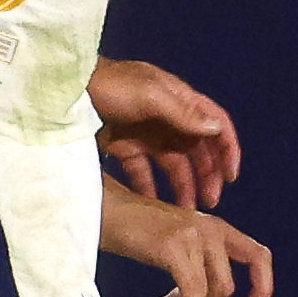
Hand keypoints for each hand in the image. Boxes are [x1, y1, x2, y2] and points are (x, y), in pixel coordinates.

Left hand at [92, 57, 241, 205]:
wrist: (67, 89)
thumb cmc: (112, 85)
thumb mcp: (150, 95)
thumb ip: (182, 114)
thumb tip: (215, 129)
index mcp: (179, 101)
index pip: (214, 124)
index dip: (227, 149)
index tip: (230, 176)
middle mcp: (167, 117)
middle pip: (197, 149)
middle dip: (208, 174)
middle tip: (211, 202)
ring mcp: (146, 134)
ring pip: (173, 164)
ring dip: (184, 186)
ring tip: (187, 211)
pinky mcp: (124, 147)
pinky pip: (143, 172)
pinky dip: (151, 189)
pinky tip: (154, 207)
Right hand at [138, 206, 271, 296]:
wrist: (102, 210)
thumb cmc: (131, 229)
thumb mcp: (177, 239)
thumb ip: (197, 259)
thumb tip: (209, 293)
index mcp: (216, 226)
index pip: (259, 256)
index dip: (263, 285)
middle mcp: (211, 228)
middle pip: (227, 286)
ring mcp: (193, 237)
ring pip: (210, 293)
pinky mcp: (174, 248)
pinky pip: (191, 294)